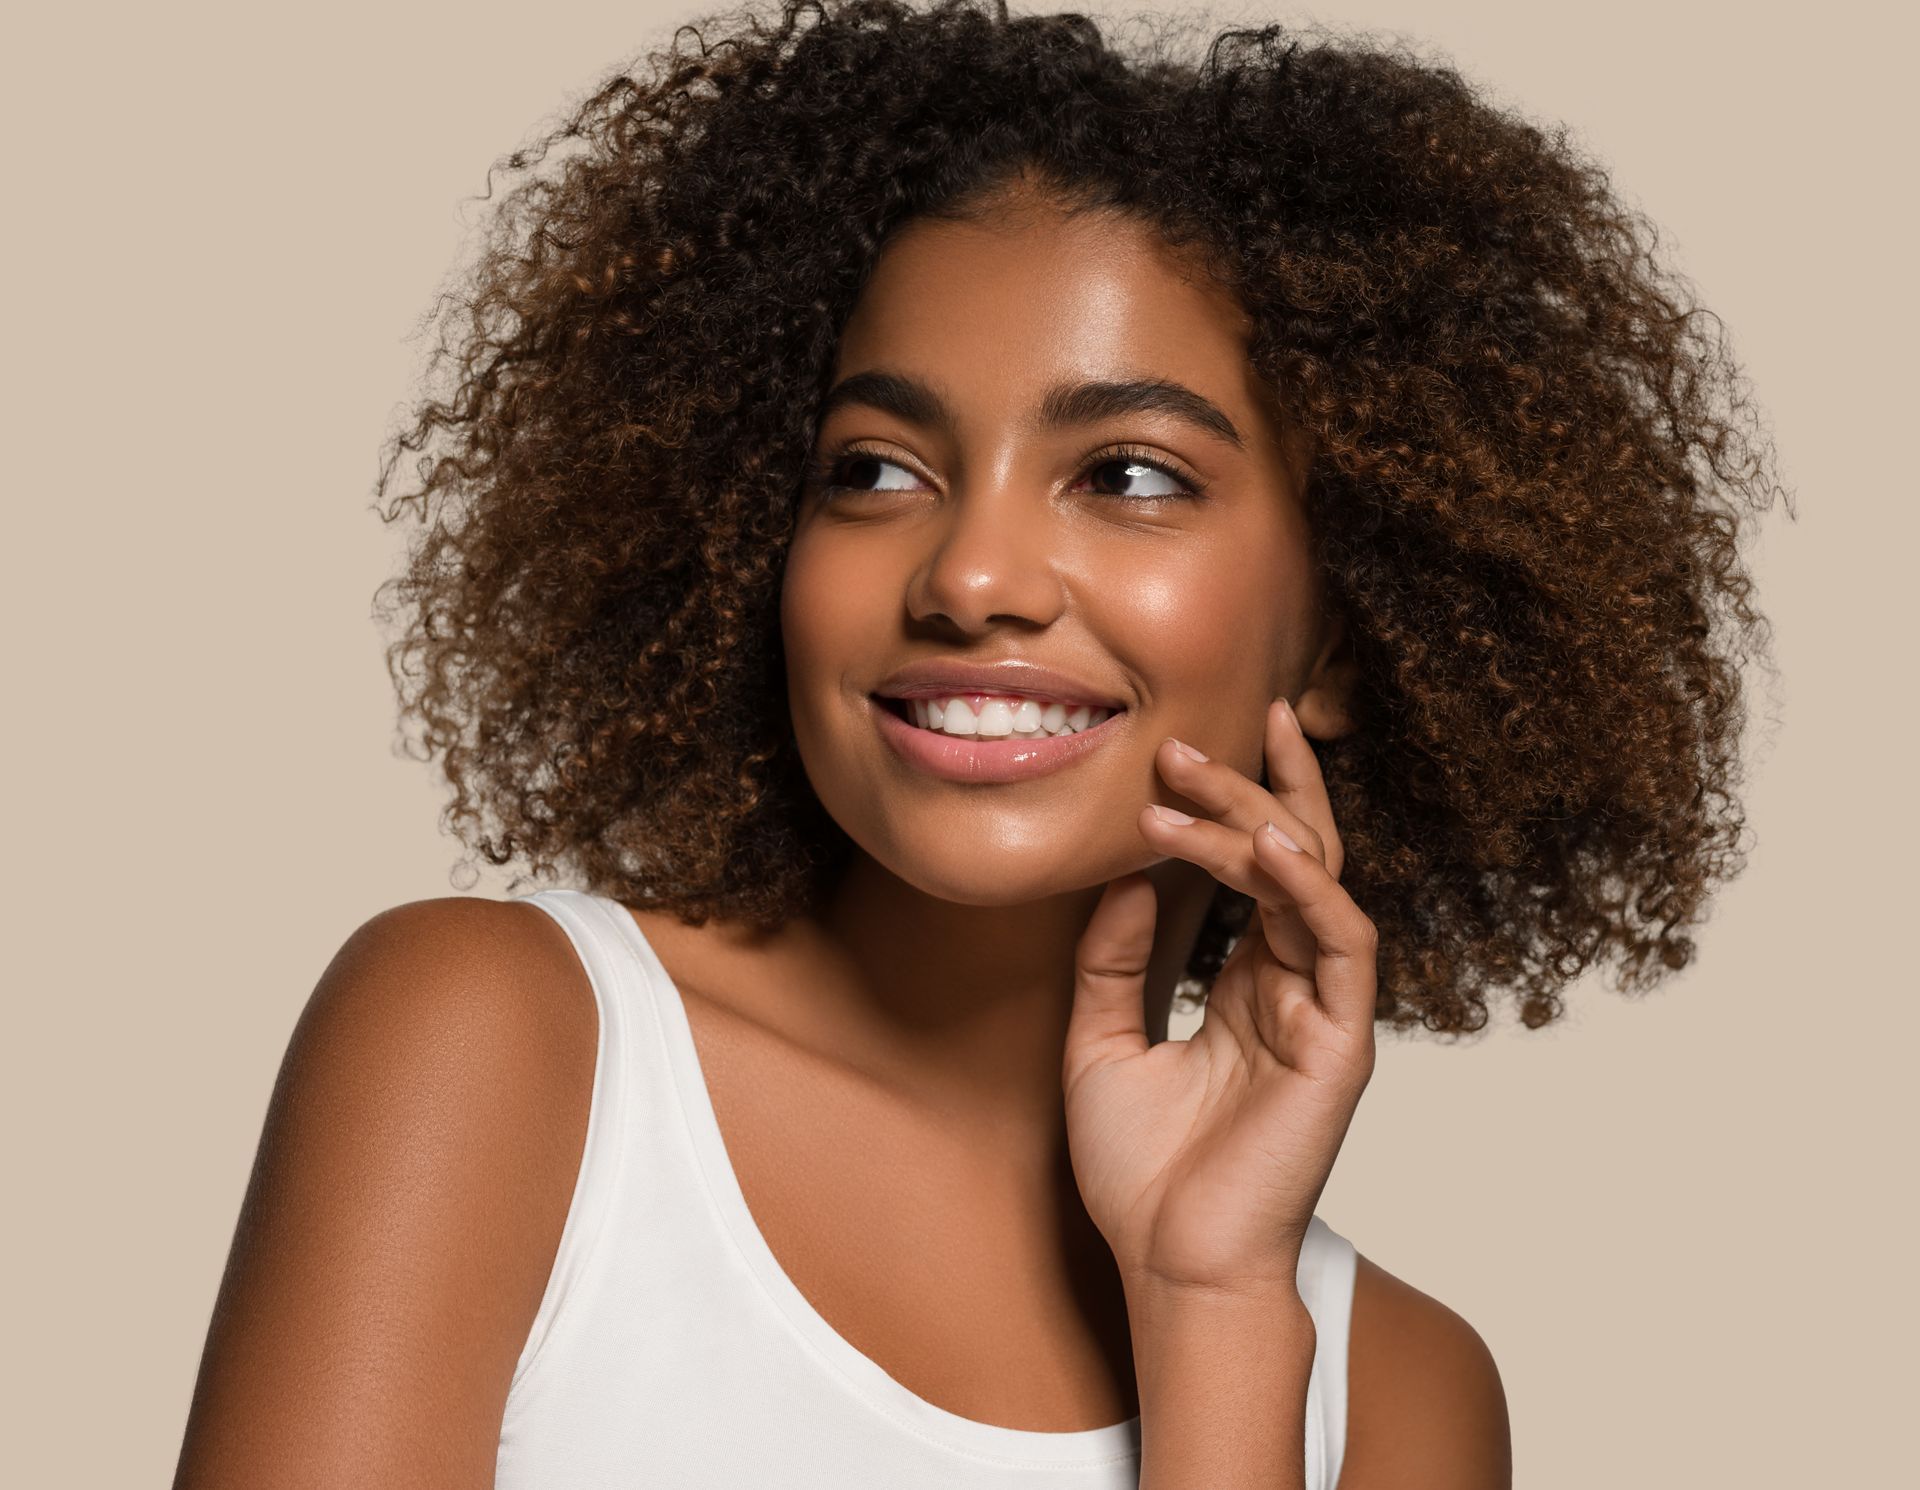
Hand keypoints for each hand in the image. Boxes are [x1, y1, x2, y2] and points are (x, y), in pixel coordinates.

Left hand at [1062, 697, 1376, 1294]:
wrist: (1168, 1265)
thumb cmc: (1141, 1173)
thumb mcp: (1099, 1043)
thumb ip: (1115, 960)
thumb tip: (1127, 878)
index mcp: (1247, 984)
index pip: (1256, 869)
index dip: (1229, 802)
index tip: (1173, 751)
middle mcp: (1293, 986)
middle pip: (1293, 856)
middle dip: (1247, 786)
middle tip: (1179, 742)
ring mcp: (1322, 1011)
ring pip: (1312, 882)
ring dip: (1254, 821)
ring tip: (1187, 780)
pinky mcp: (1341, 1045)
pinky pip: (1344, 944)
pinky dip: (1310, 888)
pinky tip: (1265, 845)